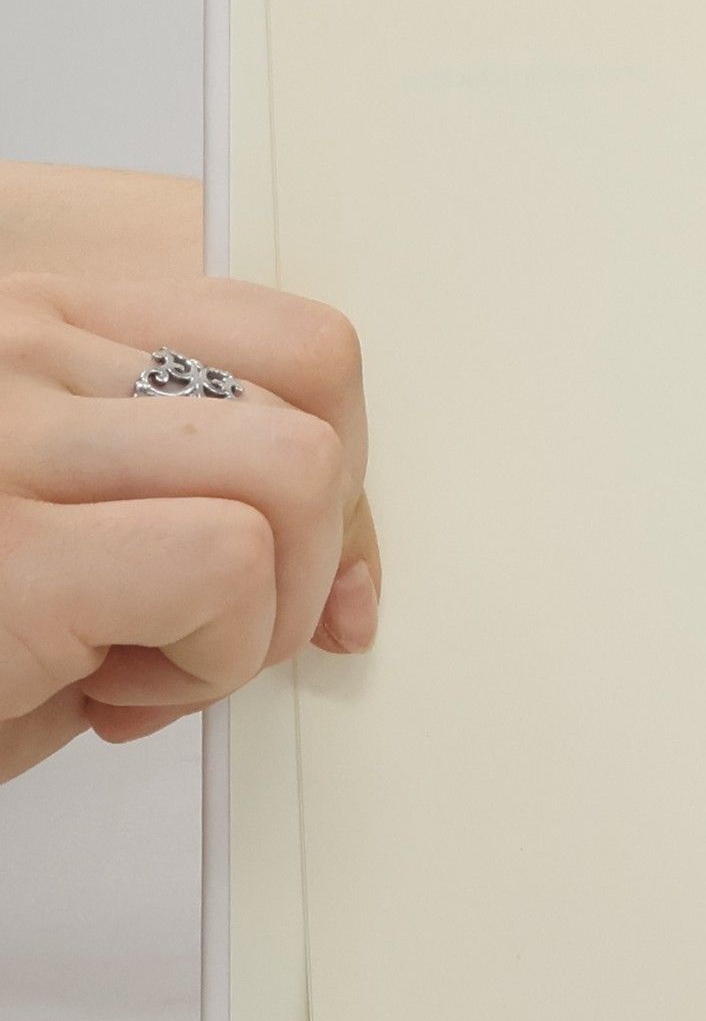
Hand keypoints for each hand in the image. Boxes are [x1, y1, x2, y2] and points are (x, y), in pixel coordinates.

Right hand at [0, 183, 377, 783]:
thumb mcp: (84, 547)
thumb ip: (212, 521)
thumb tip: (356, 600)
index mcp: (46, 325)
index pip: (296, 348)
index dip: (331, 476)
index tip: (273, 570)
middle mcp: (20, 342)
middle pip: (318, 406)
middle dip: (305, 559)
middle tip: (195, 634)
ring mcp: (7, 424)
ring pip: (297, 471)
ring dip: (260, 614)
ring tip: (145, 663)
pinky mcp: (11, 543)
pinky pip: (229, 561)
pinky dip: (212, 662)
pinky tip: (113, 695)